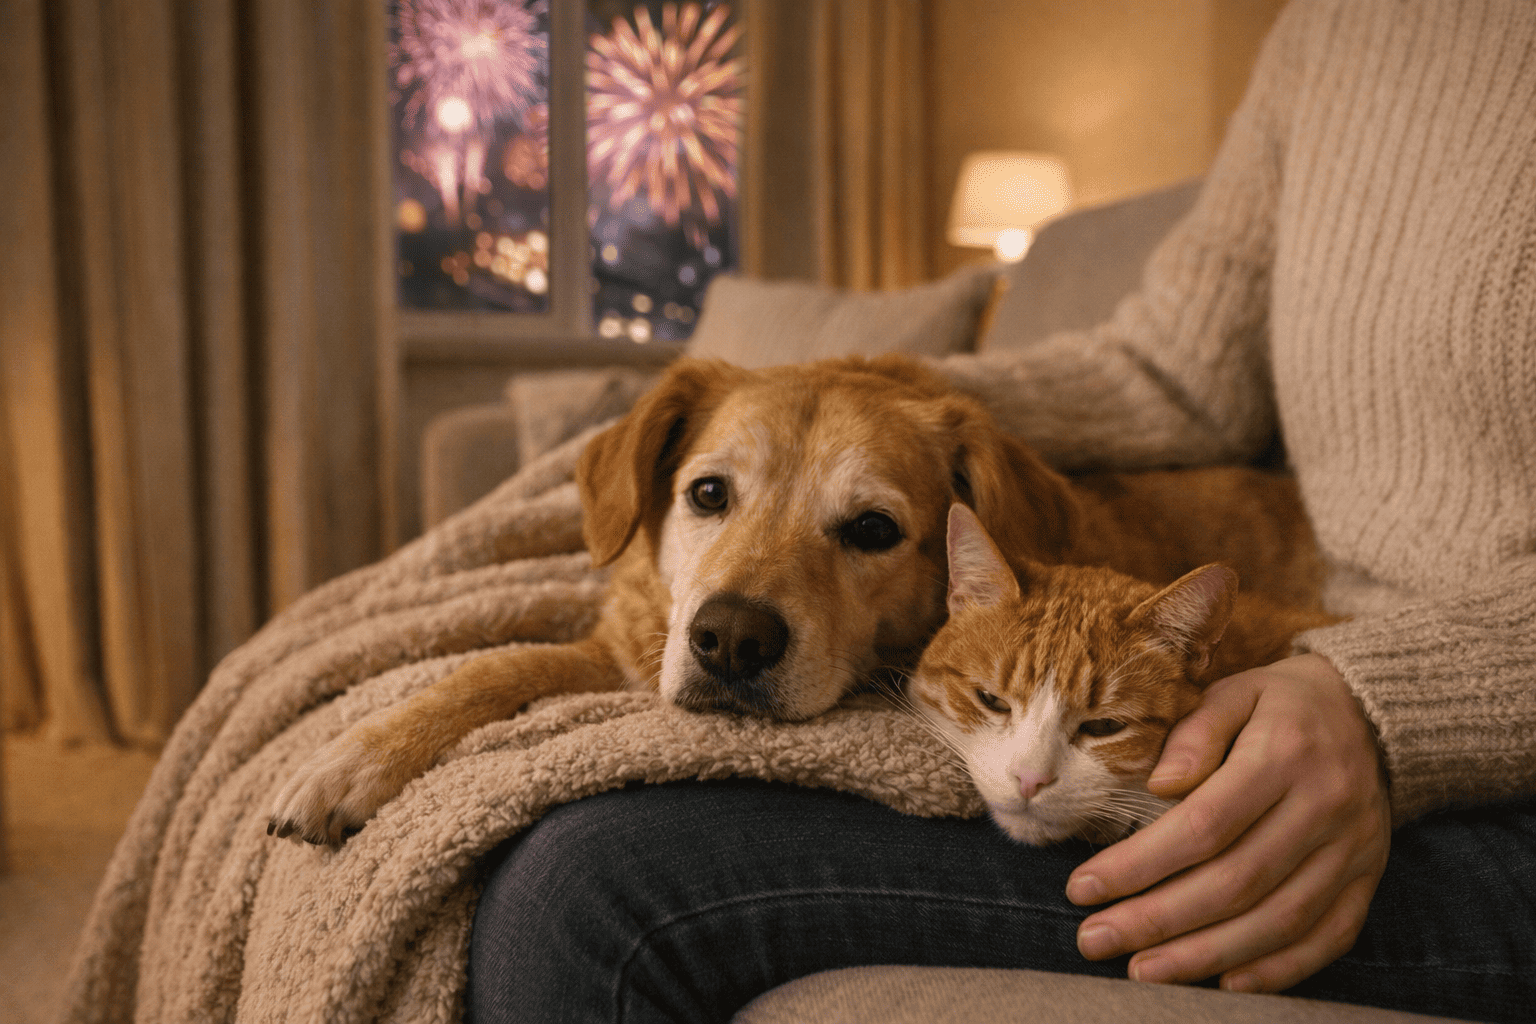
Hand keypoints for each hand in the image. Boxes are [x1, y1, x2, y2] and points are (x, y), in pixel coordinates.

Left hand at [1066, 653, 1390, 992]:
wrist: (1372, 713)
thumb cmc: (1279, 704)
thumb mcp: (1236, 691)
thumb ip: (1195, 731)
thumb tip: (1160, 785)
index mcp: (1284, 755)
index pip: (1204, 825)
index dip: (1140, 863)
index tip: (1084, 886)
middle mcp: (1324, 808)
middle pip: (1235, 882)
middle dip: (1158, 919)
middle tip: (1095, 939)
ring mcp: (1352, 850)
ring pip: (1278, 920)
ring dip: (1206, 954)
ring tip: (1143, 970)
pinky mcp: (1367, 879)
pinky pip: (1329, 936)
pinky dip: (1279, 969)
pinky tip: (1224, 983)